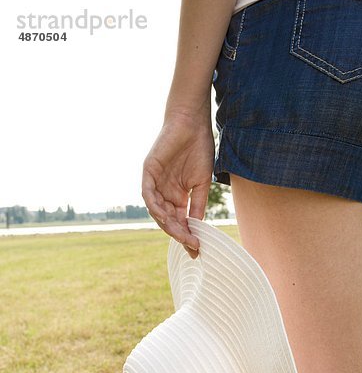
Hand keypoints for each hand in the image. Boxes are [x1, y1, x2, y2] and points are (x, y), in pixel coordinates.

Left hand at [142, 110, 214, 259]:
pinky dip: (155, 207)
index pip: (179, 221)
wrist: (193, 123)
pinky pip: (148, 194)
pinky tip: (165, 217)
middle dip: (179, 234)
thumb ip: (198, 205)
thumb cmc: (199, 149)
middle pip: (168, 220)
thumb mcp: (202, 183)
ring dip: (168, 225)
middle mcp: (163, 193)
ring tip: (182, 235)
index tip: (197, 249)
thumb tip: (197, 229)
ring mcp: (155, 183)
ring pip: (157, 211)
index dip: (187, 236)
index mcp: (176, 196)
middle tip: (192, 244)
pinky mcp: (148, 172)